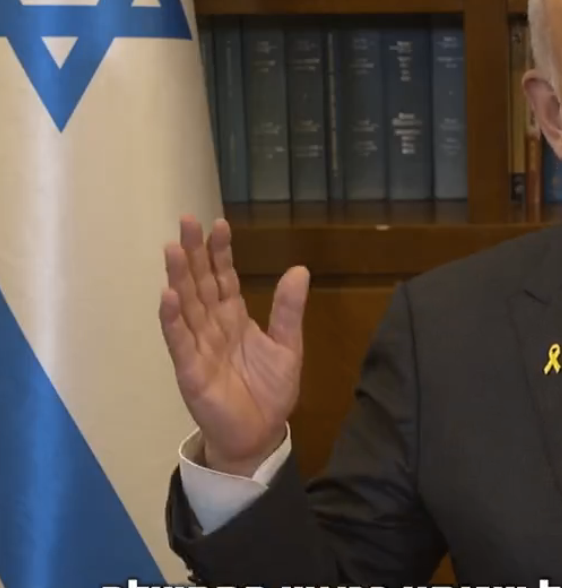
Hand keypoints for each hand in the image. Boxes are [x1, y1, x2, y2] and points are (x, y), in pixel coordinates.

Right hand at [159, 216, 309, 476]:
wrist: (260, 434)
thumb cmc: (270, 391)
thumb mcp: (288, 346)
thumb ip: (289, 310)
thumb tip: (300, 269)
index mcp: (235, 318)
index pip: (224, 278)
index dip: (220, 252)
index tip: (218, 223)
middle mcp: (212, 327)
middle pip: (200, 284)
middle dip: (194, 253)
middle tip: (186, 221)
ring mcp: (198, 347)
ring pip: (186, 306)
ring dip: (179, 278)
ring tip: (173, 249)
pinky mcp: (190, 371)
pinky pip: (180, 342)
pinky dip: (173, 319)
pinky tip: (168, 296)